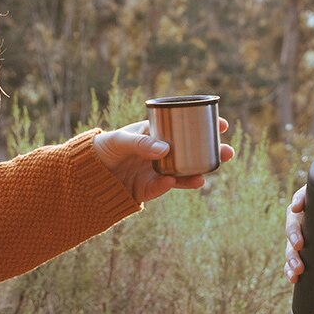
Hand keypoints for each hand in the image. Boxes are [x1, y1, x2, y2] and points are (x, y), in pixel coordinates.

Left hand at [93, 118, 234, 202]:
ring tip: (210, 172)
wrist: (85, 176)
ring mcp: (158, 170)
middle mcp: (162, 152)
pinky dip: (170, 185)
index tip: (223, 124)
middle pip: (193, 152)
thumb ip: (141, 142)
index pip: (186, 127)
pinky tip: (174, 182)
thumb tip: (165, 149)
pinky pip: (163, 187)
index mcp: (157, 133)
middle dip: (213, 152)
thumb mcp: (120, 140)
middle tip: (228, 151)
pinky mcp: (149, 189)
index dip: (206, 126)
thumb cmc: (103, 148)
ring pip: (185, 172)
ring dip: (199, 172)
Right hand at [284, 185, 313, 282]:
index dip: (299, 198)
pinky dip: (290, 271)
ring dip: (290, 257)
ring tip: (298, 270)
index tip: (298, 206)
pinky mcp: (312, 259)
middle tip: (299, 245)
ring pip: (291, 245)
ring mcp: (312, 240)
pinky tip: (293, 278)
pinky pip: (295, 263)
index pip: (308, 195)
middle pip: (294, 221)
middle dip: (292, 233)